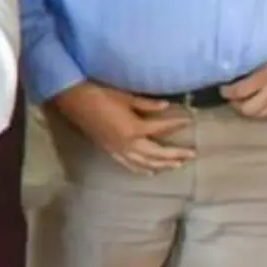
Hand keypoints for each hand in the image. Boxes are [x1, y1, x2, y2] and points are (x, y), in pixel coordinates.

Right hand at [48, 82, 194, 174]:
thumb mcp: (126, 97)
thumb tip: (167, 107)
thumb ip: (147, 104)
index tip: (189, 121)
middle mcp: (129, 143)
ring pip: (145, 163)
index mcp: (134, 128)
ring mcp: (119, 150)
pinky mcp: (111, 151)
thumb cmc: (100, 95)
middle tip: (192, 154)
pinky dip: (142, 169)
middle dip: (176, 154)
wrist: (74, 101)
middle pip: (158, 153)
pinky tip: (151, 171)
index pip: (161, 128)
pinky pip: (130, 164)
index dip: (176, 124)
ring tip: (178, 165)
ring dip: (163, 165)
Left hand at [222, 45, 266, 118]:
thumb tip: (239, 80)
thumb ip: (256, 73)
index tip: (223, 91)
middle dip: (237, 105)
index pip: (240, 91)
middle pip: (247, 110)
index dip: (227, 93)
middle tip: (234, 100)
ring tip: (250, 103)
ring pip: (262, 116)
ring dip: (253, 110)